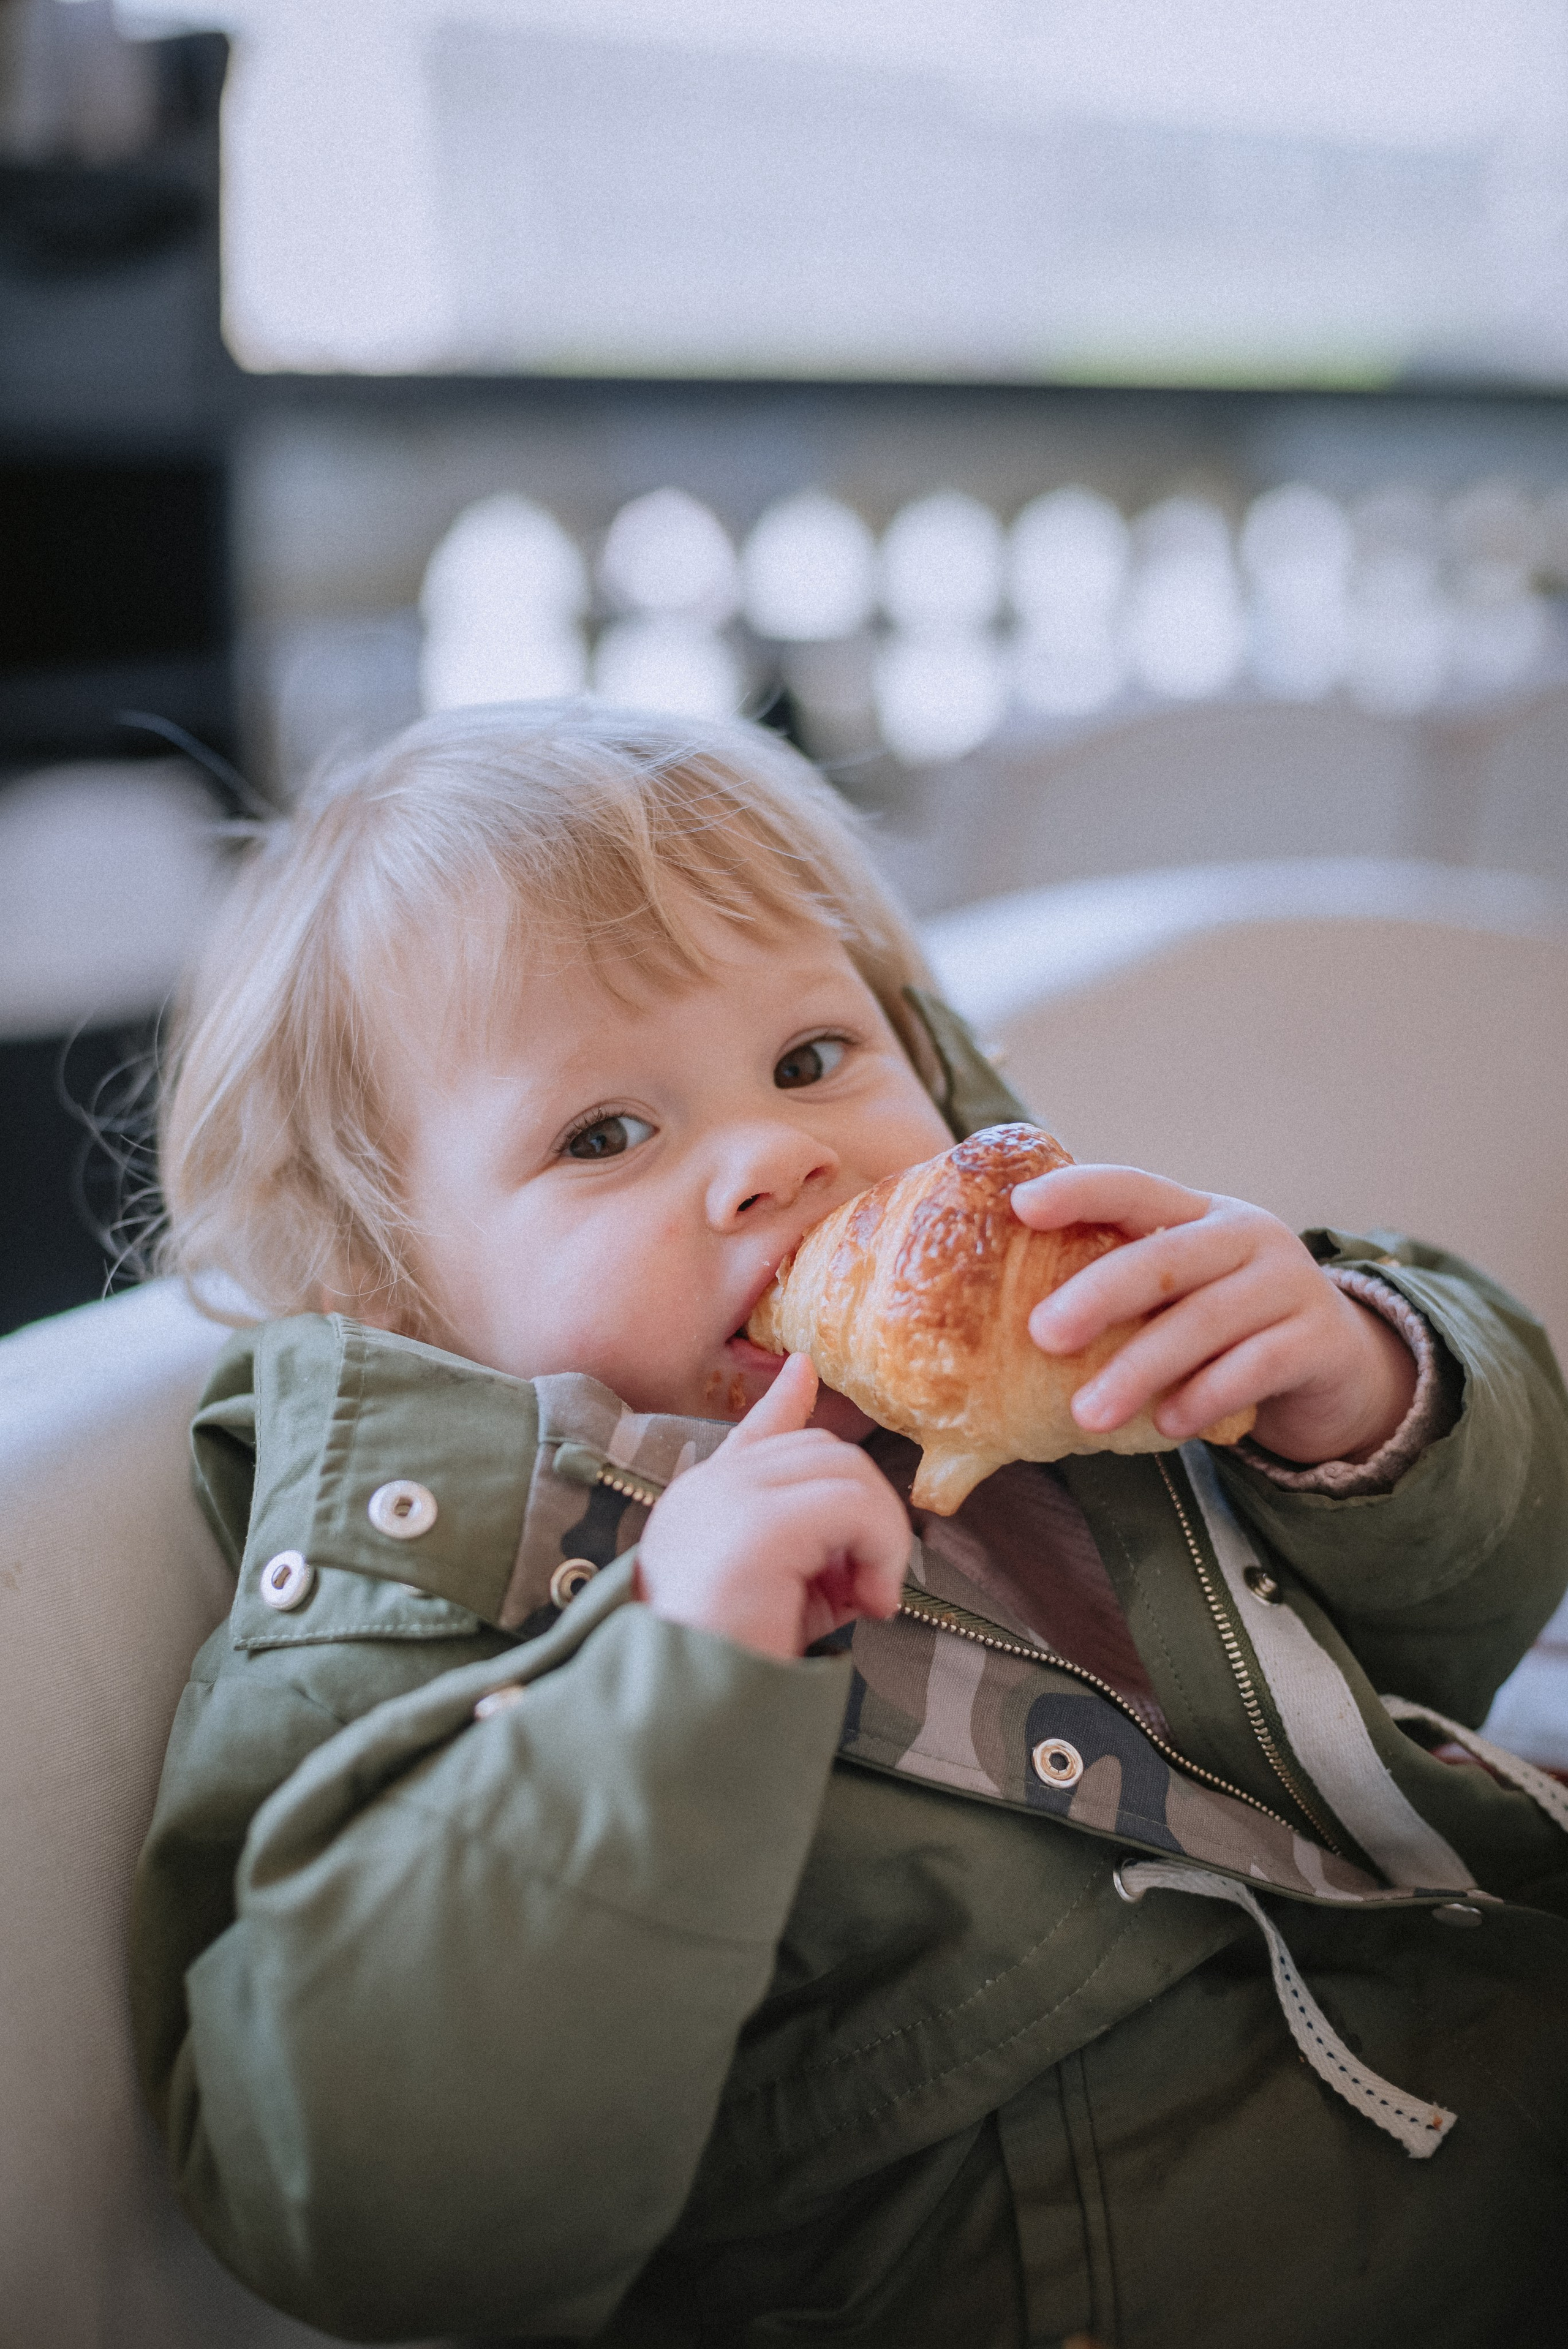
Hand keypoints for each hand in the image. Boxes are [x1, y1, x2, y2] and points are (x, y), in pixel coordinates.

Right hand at [635, 1354, 910, 1659]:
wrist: (681, 1718)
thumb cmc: (732, 1668)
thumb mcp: (780, 1599)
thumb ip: (814, 1556)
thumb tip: (865, 1542)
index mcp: (704, 1499)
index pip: (752, 1430)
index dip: (785, 1399)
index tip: (804, 1371)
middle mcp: (710, 1486)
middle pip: (823, 1451)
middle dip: (866, 1510)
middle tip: (868, 1588)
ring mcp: (729, 1496)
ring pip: (846, 1469)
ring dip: (880, 1534)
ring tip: (869, 1600)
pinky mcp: (757, 1524)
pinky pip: (852, 1505)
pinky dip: (881, 1548)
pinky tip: (870, 1603)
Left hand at [1011, 1165, 1416, 1466]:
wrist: (1337, 1363)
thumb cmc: (1227, 1325)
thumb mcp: (1181, 1292)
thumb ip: (1123, 1294)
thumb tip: (1009, 1330)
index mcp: (1201, 1212)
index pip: (1134, 1187)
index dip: (1079, 1191)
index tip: (1021, 1209)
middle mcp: (1247, 1235)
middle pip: (1166, 1257)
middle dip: (1099, 1294)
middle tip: (1041, 1335)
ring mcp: (1289, 1284)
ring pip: (1205, 1320)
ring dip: (1139, 1368)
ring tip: (1086, 1414)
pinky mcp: (1319, 1340)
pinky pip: (1255, 1366)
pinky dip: (1204, 1395)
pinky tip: (1165, 1424)